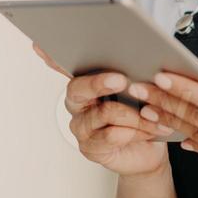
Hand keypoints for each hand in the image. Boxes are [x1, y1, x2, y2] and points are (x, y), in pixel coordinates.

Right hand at [35, 43, 174, 177]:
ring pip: (105, 112)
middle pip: (78, 88)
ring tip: (155, 115)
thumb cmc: (143, 114)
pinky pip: (113, 135)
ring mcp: (81, 126)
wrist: (149, 151)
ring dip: (135, 114)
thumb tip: (137, 52)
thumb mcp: (141, 90)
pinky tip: (152, 129)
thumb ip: (132, 73)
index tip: (42, 46)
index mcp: (85, 82)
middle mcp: (78, 103)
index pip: (64, 66)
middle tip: (121, 79)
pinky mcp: (90, 147)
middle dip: (99, 82)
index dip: (52, 58)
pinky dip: (136, 131)